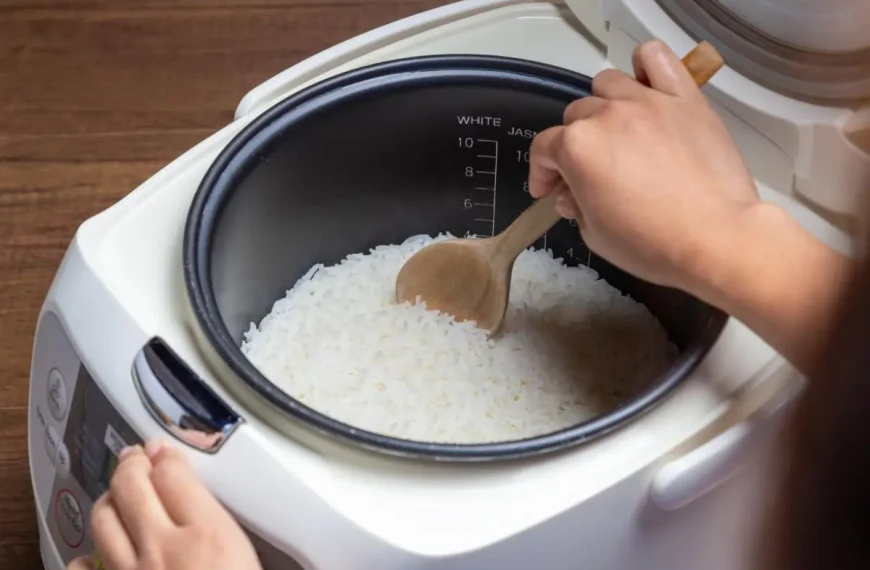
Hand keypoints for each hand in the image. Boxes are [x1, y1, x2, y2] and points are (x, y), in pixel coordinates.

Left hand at [67, 441, 261, 569]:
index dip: (168, 455)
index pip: (174, 473)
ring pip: (103, 518)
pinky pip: (81, 567)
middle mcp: (164, 549)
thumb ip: (238, 532)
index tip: (167, 451)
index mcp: (209, 536)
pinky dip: (84, 557)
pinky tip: (93, 554)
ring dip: (109, 500)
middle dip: (132, 464)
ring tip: (118, 495)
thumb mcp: (256, 560)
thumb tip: (246, 522)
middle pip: (131, 484)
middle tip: (137, 458)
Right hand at [529, 40, 760, 290]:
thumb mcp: (595, 236)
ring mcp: (647, 101)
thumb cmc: (650, 243)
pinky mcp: (684, 98)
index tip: (548, 190)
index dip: (541, 172)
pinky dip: (645, 65)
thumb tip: (572, 194)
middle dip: (574, 145)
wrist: (715, 237)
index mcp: (577, 147)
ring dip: (603, 106)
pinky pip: (656, 58)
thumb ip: (576, 207)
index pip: (544, 148)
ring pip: (608, 84)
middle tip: (588, 172)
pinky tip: (646, 86)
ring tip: (617, 131)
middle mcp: (606, 115)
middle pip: (576, 116)